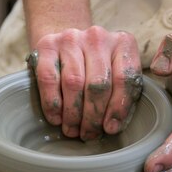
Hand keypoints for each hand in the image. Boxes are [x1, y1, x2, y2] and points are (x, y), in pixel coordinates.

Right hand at [28, 26, 142, 140]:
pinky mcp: (47, 45)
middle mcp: (97, 37)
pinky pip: (49, 79)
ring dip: (72, 113)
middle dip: (93, 116)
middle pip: (98, 83)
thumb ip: (121, 92)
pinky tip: (56, 118)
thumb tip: (113, 126)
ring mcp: (70, 39)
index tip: (110, 128)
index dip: (118, 108)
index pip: (125, 79)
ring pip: (74, 83)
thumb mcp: (115, 72)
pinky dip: (52, 103)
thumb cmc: (95, 66)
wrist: (66, 43)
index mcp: (122, 43)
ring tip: (72, 130)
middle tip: (88, 134)